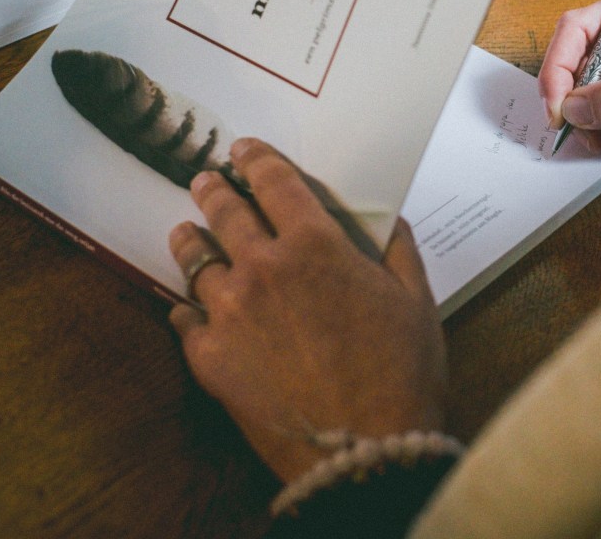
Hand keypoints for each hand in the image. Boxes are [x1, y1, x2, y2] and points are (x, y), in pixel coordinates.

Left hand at [168, 138, 446, 482]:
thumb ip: (399, 250)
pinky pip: (184, 320)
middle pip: (224, 212)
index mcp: (316, 244)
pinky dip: (185, 309)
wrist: (363, 450)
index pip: (274, 181)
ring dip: (189, 239)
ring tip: (185, 232)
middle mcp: (263, 267)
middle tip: (206, 181)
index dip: (256, 158)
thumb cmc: (402, 373)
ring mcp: (229, 313)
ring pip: (194, 260)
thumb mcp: (417, 300)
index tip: (244, 150)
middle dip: (213, 189)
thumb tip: (389, 219)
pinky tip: (186, 308)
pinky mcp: (209, 358)